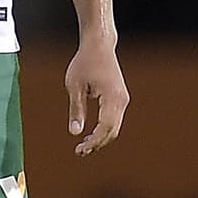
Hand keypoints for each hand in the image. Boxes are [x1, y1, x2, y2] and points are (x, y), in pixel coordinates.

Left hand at [65, 37, 128, 155]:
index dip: (93, 142)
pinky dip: (104, 129)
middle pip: (113, 131)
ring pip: (115, 126)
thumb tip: (75, 132)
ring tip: (84, 146)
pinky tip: (92, 134)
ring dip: (101, 138)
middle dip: (98, 144)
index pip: (105, 127)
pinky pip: (114, 119)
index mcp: (111, 97)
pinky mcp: (120, 97)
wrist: (99, 45)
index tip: (80, 150)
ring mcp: (122, 99)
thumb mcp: (74, 86)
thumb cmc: (85, 62)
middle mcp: (121, 100)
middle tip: (80, 151)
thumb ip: (76, 110)